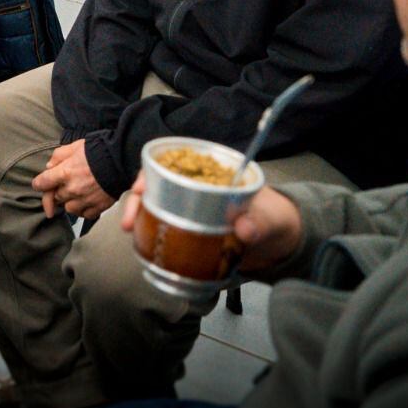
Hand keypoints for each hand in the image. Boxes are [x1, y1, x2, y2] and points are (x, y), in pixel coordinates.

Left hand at [32, 139, 116, 219]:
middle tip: (64, 186)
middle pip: (55, 198)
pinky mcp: (98, 207)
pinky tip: (88, 200)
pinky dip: (85, 209)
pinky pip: (85, 215)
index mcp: (64, 173)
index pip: (42, 183)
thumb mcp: (75, 146)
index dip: (39, 184)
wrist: (123, 160)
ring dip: (70, 202)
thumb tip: (49, 167)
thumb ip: (58, 156)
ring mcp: (85, 200)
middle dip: (57, 192)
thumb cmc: (100, 150)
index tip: (40, 184)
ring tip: (78, 192)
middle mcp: (72, 189)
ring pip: (69, 208)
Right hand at [121, 175, 303, 273]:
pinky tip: (141, 244)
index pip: (174, 163)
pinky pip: (164, 229)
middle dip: (138, 199)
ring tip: (130, 231)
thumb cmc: (275, 221)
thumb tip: (244, 228)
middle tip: (128, 221)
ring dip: (139, 216)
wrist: (279, 245)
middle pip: (157, 184)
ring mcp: (191, 210)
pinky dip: (150, 234)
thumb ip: (260, 223)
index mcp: (213, 174)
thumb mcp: (271, 220)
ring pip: (155, 206)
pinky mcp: (190, 232)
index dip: (152, 172)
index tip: (140, 188)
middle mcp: (197, 188)